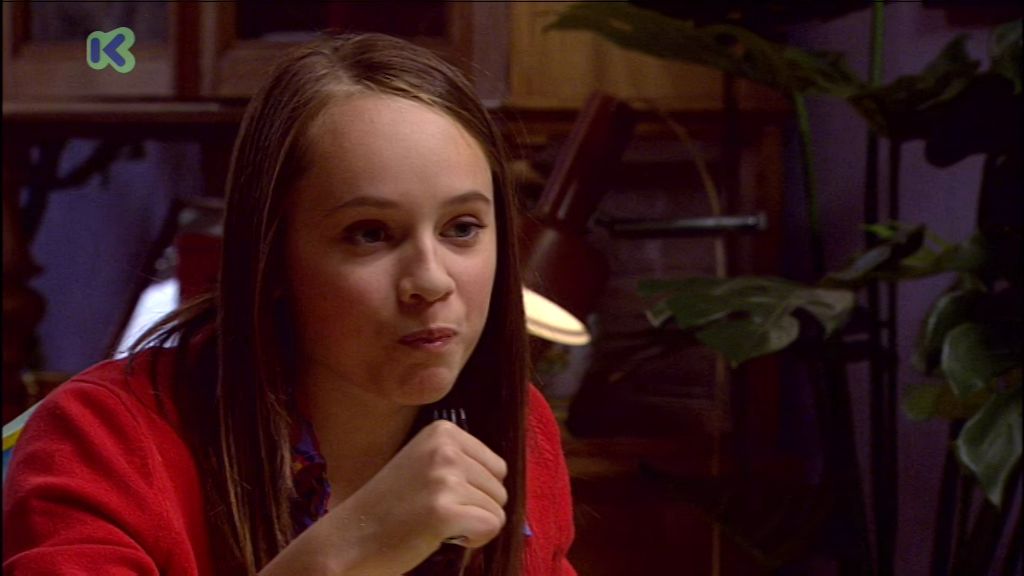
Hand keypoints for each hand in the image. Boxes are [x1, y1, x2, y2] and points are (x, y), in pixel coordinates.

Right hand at [318, 420, 508, 574]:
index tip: (440, 497)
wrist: (348, 539)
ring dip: (472, 525)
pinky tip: (440, 537)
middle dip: (475, 508)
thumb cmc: (389, 507)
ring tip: (433, 525)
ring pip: (497, 509)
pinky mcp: (445, 511)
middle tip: (434, 514)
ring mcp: (444, 479)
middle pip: (500, 487)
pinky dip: (473, 540)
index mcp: (443, 431)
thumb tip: (503, 474)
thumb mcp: (424, 464)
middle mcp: (445, 449)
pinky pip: (491, 527)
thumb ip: (461, 462)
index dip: (476, 490)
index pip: (496, 466)